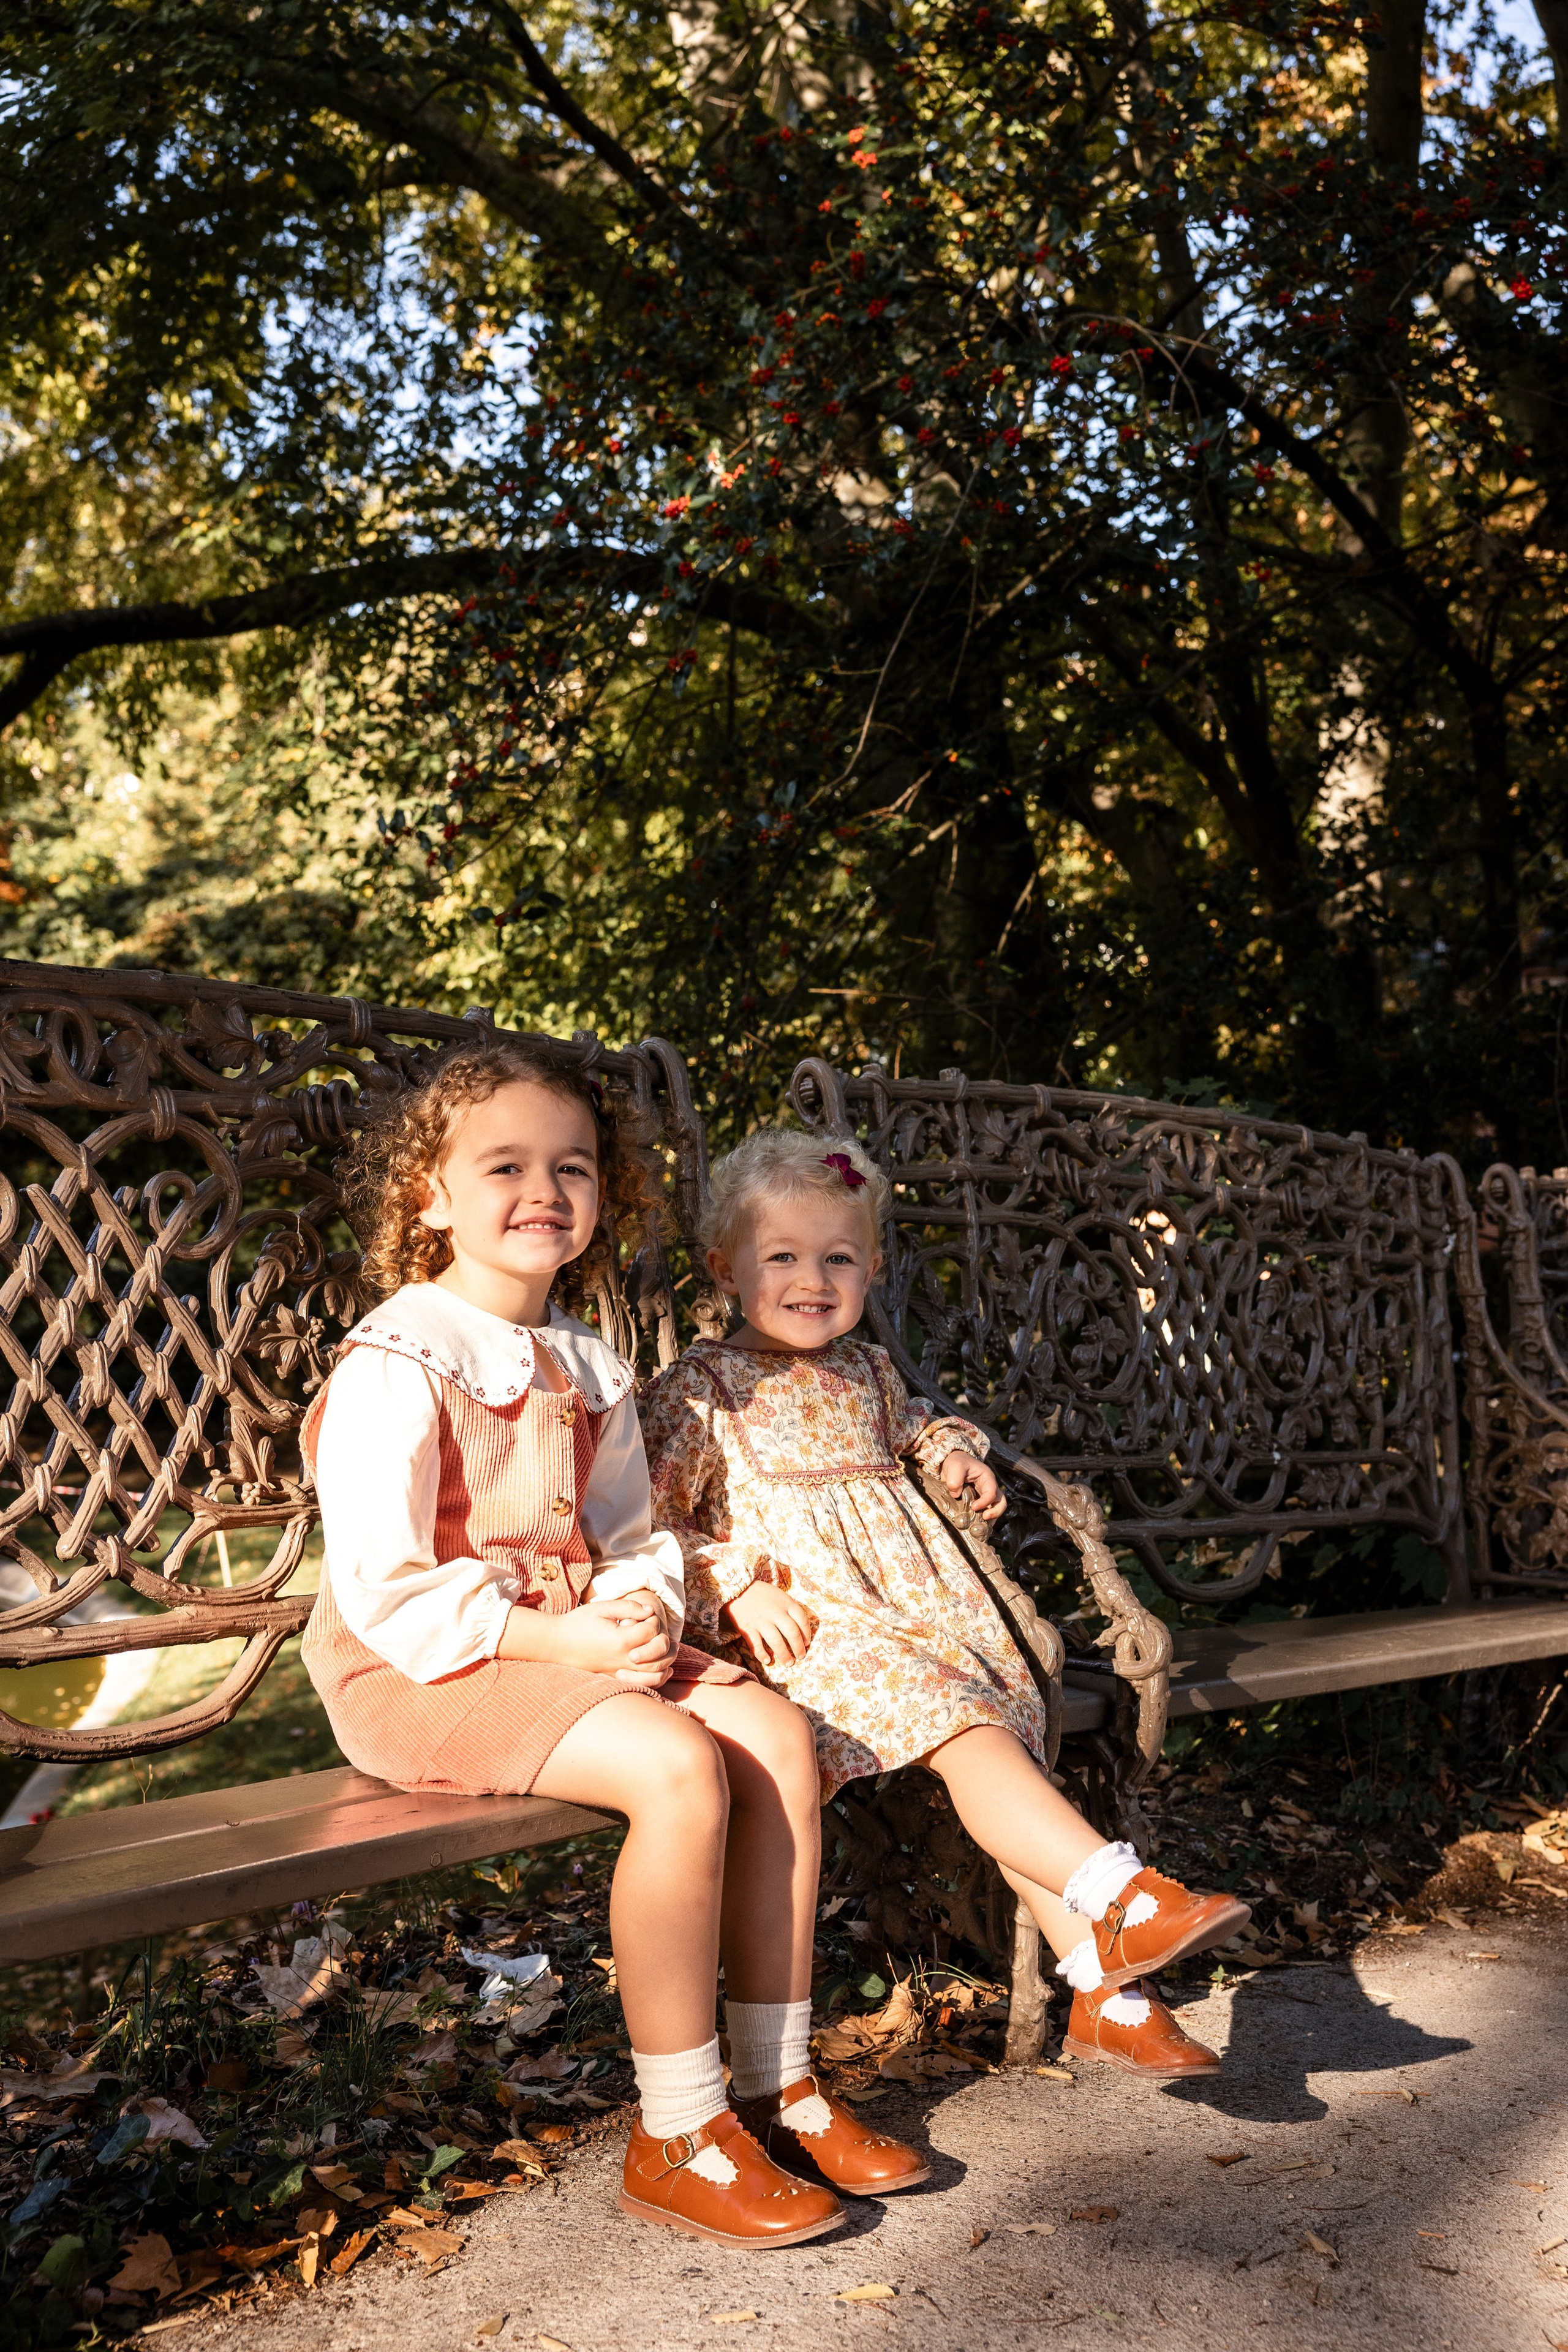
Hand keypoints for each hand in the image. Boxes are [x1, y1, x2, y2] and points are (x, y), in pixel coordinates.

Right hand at [498, 1593, 676, 1686]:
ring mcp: (618, 1672)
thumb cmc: (577, 1623)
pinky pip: (641, 1685)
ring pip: (653, 1675)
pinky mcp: (614, 1679)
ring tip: (670, 1653)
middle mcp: (622, 1660)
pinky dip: (655, 1680)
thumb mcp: (602, 1608)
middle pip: (658, 1655)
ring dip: (665, 1663)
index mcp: (620, 1640)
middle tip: (660, 1631)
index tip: (648, 1615)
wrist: (555, 1644)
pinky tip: (662, 1671)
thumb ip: (628, 1607)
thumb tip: (650, 1611)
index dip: (654, 1620)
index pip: (651, 1631)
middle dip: (665, 1642)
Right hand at [721, 1579, 816, 1668]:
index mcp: (785, 1603)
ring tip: (789, 1663)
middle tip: (801, 1657)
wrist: (736, 1587)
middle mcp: (775, 1612)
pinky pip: (756, 1645)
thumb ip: (788, 1609)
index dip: (807, 1633)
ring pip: (776, 1642)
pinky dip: (762, 1654)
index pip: (802, 1620)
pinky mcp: (747, 1628)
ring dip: (784, 1655)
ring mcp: (761, 1621)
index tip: (807, 1643)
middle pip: (792, 1633)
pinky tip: (768, 1660)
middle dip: (798, 1648)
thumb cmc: (761, 1592)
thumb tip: (798, 1628)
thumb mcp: (779, 1595)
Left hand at [940, 1448, 1005, 1522]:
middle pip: (1000, 1502)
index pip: (992, 1492)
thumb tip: (956, 1494)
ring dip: (990, 1519)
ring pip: (994, 1509)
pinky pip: (984, 1513)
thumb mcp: (955, 1466)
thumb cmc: (956, 1462)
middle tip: (985, 1518)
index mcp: (987, 1478)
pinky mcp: (978, 1503)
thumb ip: (955, 1479)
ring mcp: (984, 1496)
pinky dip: (981, 1521)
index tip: (974, 1507)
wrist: (951, 1464)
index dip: (985, 1502)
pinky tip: (973, 1526)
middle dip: (995, 1512)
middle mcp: (989, 1488)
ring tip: (979, 1526)